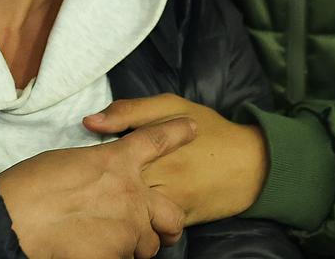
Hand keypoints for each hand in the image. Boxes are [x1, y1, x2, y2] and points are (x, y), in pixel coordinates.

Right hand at [0, 117, 196, 258]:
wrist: (18, 218)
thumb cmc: (32, 185)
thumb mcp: (69, 161)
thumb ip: (98, 167)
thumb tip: (102, 179)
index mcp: (116, 161)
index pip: (155, 140)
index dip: (176, 133)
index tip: (192, 129)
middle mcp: (131, 193)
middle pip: (172, 214)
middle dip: (170, 227)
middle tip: (161, 232)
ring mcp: (128, 227)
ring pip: (147, 246)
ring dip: (131, 246)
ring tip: (101, 241)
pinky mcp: (118, 255)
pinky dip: (110, 258)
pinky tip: (87, 251)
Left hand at [85, 94, 267, 225]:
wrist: (254, 162)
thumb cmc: (210, 129)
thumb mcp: (170, 106)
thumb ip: (129, 112)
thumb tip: (89, 121)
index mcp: (151, 146)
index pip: (108, 159)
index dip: (89, 165)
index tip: (80, 165)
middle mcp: (160, 176)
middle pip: (115, 190)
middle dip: (98, 191)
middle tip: (85, 190)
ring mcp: (172, 201)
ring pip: (131, 214)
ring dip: (115, 211)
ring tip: (103, 205)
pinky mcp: (184, 220)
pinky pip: (154, 229)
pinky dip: (138, 225)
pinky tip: (129, 217)